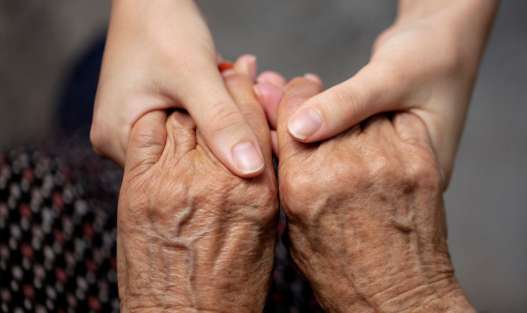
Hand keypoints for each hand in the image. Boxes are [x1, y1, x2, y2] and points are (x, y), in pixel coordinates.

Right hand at [92, 0, 265, 176]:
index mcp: (117, 141)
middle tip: (255, 105)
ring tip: (243, 90)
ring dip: (220, 119)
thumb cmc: (163, 27)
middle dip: (222, 134)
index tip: (255, 137)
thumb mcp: (196, 76)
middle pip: (184, 158)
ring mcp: (134, 128)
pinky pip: (189, 123)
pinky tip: (228, 88)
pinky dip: (212, 109)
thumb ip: (222, 122)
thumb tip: (251, 170)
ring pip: (191, 140)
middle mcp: (120, 143)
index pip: (177, 173)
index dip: (220, 159)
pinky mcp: (151, 114)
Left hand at [116, 59, 276, 311]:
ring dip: (191, 102)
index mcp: (256, 192)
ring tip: (198, 92)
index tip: (253, 79)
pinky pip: (147, 133)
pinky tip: (165, 118)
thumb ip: (262, 189)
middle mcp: (217, 181)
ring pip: (184, 119)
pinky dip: (156, 120)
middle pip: (221, 113)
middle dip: (226, 89)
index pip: (257, 124)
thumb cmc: (230, 290)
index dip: (254, 95)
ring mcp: (174, 182)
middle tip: (231, 72)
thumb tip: (259, 159)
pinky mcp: (138, 189)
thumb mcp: (264, 238)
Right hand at [276, 77, 474, 312]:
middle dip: (321, 104)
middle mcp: (345, 164)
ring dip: (357, 116)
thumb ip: (289, 180)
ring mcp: (387, 160)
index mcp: (304, 182)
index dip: (292, 97)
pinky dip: (390, 125)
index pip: (292, 111)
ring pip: (365, 111)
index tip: (296, 94)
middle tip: (323, 109)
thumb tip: (282, 142)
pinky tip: (383, 142)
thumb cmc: (344, 276)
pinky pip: (398, 122)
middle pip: (326, 104)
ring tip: (355, 134)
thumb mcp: (297, 232)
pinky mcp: (420, 161)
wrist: (400, 300)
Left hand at [284, 1, 497, 184]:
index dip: (300, 154)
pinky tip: (276, 91)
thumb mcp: (392, 78)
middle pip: (327, 170)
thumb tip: (299, 129)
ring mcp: (375, 163)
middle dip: (286, 134)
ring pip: (321, 152)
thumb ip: (348, 103)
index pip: (345, 180)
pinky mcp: (362, 145)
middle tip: (258, 95)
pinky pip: (325, 136)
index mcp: (409, 177)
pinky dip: (301, 114)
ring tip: (263, 88)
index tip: (265, 121)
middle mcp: (388, 178)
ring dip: (288, 121)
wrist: (447, 38)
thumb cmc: (433, 55)